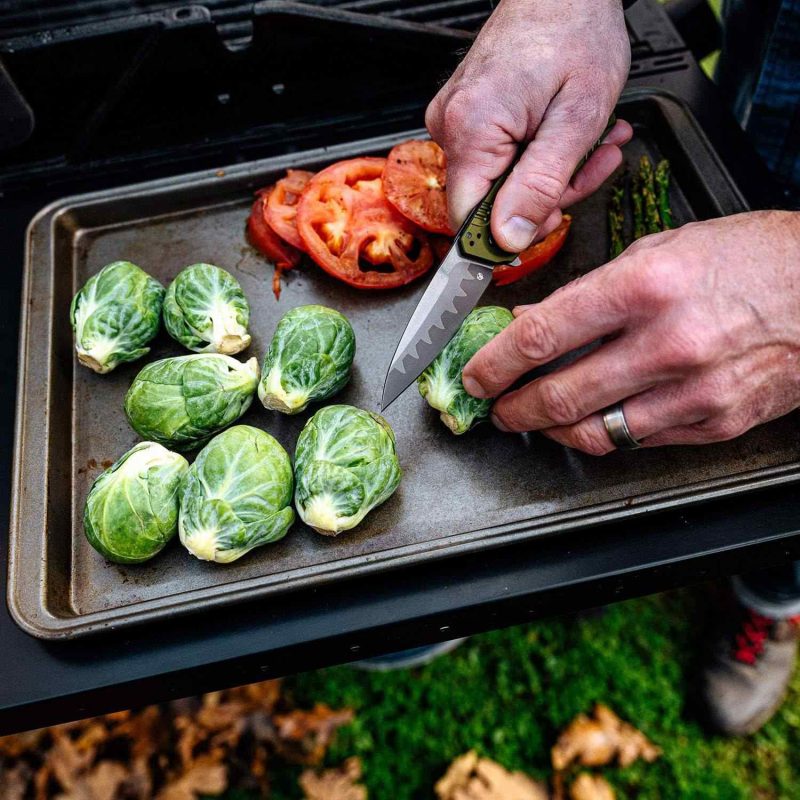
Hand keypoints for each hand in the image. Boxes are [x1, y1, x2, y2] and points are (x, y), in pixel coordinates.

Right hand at [425, 0, 631, 249]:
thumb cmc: (576, 33)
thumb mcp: (575, 121)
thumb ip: (540, 186)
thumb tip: (508, 240)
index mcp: (471, 129)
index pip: (468, 219)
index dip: (509, 234)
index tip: (549, 222)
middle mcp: (450, 126)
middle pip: (489, 202)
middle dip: (546, 196)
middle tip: (590, 167)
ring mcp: (454, 120)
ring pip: (499, 183)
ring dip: (550, 175)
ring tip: (593, 144)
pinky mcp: (465, 116)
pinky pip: (498, 159)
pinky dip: (537, 156)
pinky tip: (568, 137)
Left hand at [461, 211, 799, 452]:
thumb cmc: (750, 258)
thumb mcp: (661, 250)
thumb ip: (591, 291)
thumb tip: (533, 321)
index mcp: (646, 287)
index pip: (541, 337)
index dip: (494, 364)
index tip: (477, 375)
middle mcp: (668, 344)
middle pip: (560, 396)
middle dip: (513, 409)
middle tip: (497, 407)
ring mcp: (695, 393)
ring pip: (595, 434)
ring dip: (550, 430)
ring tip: (533, 419)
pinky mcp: (716, 423)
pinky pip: (639, 442)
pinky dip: (603, 434)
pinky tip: (589, 421)